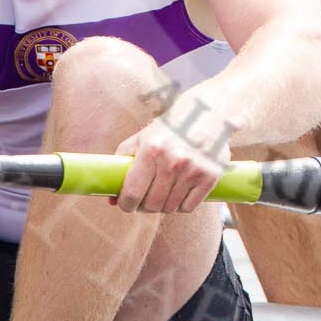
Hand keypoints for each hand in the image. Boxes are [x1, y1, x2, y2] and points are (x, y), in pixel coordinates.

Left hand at [114, 91, 236, 213]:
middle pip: (152, 205)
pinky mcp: (210, 176)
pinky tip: (180, 193)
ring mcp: (193, 170)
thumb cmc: (169, 128)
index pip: (133, 192)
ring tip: (163, 193)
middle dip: (144, 207)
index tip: (126, 204)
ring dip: (163, 206)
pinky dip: (182, 205)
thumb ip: (122, 165)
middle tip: (145, 200)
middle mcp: (173, 160)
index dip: (126, 204)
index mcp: (151, 149)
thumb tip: (110, 198)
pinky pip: (189, 207)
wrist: (208, 112)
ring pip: (170, 208)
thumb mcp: (142, 138)